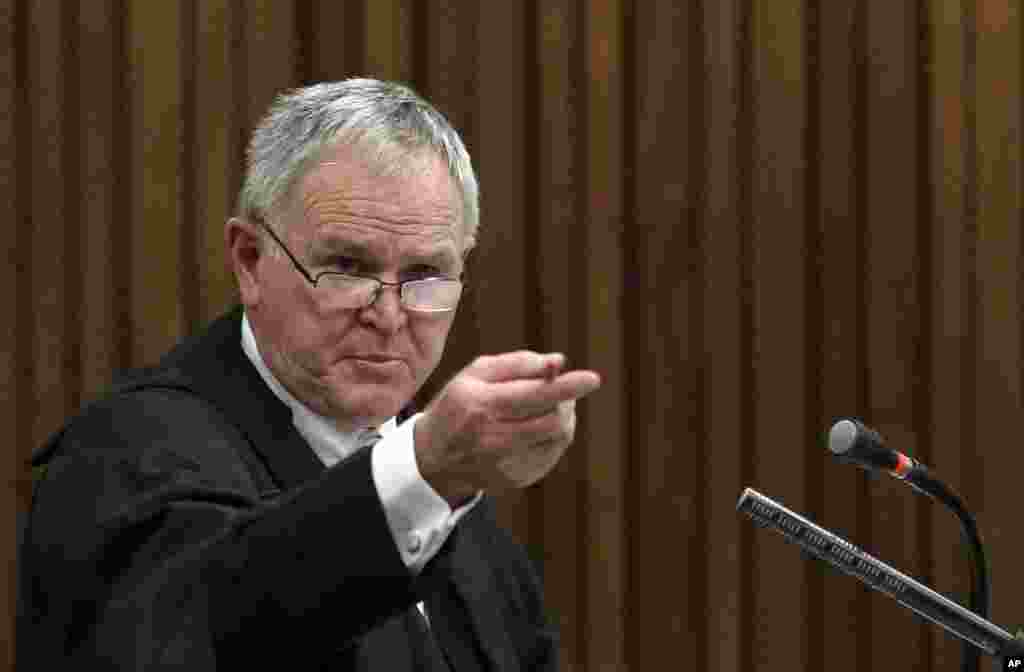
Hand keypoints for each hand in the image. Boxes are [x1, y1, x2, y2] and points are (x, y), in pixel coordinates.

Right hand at [414, 351, 601, 505]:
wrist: (432, 458)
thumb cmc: (458, 405)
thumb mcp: (475, 374)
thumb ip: (518, 364)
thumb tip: (558, 362)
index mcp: (481, 404)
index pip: (534, 395)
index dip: (567, 387)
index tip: (593, 379)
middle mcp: (492, 438)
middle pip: (553, 420)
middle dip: (566, 401)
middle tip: (561, 391)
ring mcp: (504, 464)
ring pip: (558, 437)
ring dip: (563, 417)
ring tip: (548, 407)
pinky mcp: (514, 480)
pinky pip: (552, 454)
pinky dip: (553, 436)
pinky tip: (537, 429)